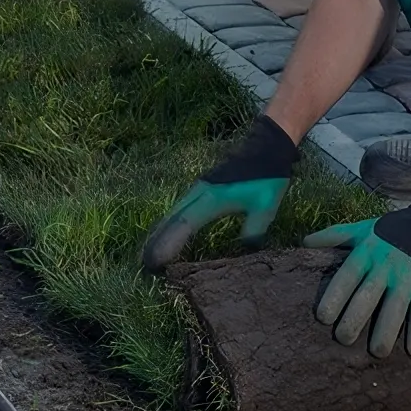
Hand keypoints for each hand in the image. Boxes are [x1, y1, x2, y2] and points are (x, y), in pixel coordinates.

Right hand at [141, 114, 299, 270]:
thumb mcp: (265, 207)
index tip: (155, 263)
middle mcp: (199, 193)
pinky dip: (169, 224)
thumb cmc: (266, 177)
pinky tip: (167, 232)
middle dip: (156, 241)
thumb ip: (252, 232)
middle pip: (171, 220)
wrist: (267, 146)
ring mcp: (198, 189)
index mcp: (212, 199)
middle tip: (144, 264)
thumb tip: (242, 255)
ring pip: (173, 214)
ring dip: (159, 232)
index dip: (168, 244)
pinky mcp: (202, 188)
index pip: (184, 225)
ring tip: (148, 252)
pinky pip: (180, 209)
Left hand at [303, 176, 410, 356]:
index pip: (346, 276)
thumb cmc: (393, 229)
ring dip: (385, 333)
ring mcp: (408, 277)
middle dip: (354, 320)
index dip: (334, 296)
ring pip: (394, 309)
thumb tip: (305, 242)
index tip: (323, 317)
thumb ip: (335, 236)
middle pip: (367, 297)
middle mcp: (385, 265)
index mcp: (366, 252)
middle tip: (344, 339)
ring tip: (377, 351)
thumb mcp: (363, 229)